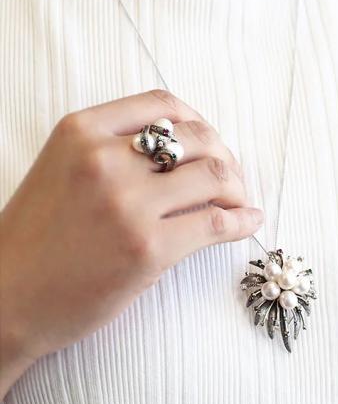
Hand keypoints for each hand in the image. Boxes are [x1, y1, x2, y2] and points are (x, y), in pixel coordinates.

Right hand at [0, 89, 262, 396]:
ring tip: (238, 200)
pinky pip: (216, 223)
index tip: (208, 140)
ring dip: (237, 187)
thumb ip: (115, 145)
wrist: (6, 299)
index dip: (197, 120)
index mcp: (82, 131)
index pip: (163, 104)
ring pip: (213, 174)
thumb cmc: (38, 237)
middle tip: (229, 176)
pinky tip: (248, 221)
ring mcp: (127, 203)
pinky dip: (241, 220)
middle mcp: (104, 159)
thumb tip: (188, 143)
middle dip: (224, 154)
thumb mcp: (64, 167)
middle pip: (197, 137)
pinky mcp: (147, 248)